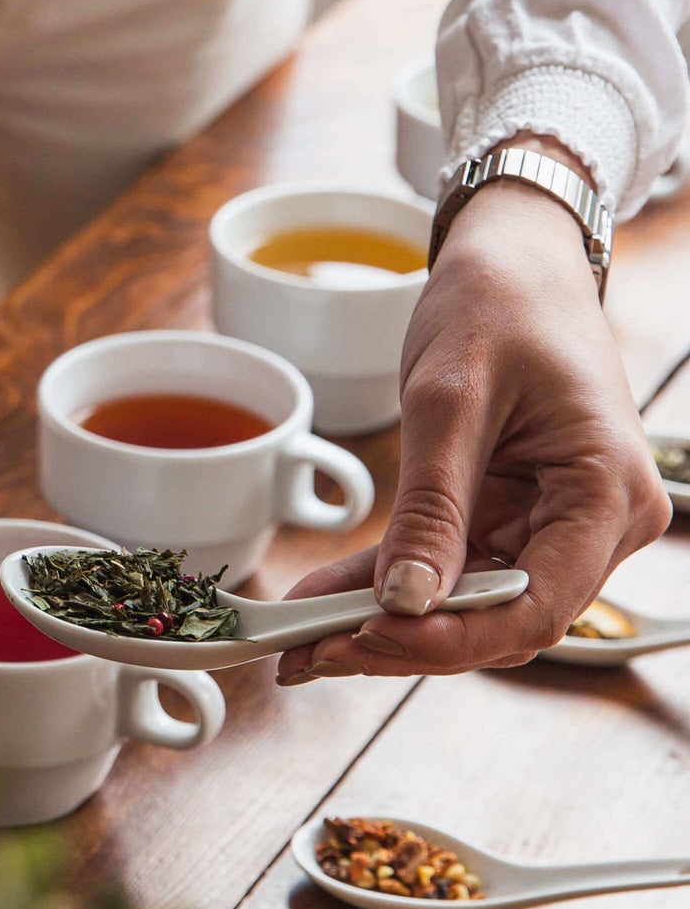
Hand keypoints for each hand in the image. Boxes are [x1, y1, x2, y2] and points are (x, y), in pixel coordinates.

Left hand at [277, 162, 670, 683]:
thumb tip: (404, 601)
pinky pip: (457, 569)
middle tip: (307, 653)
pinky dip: (395, 586)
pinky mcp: (519, 517)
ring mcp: (560, 525)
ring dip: (389, 623)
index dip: (450, 638)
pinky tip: (328, 602)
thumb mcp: (451, 397)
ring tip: (302, 639)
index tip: (365, 635)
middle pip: (503, 621)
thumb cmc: (501, 300)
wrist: (517, 256)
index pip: (536, 607)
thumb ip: (432, 505)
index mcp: (607, 494)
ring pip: (474, 606)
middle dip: (404, 640)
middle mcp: (599, 524)